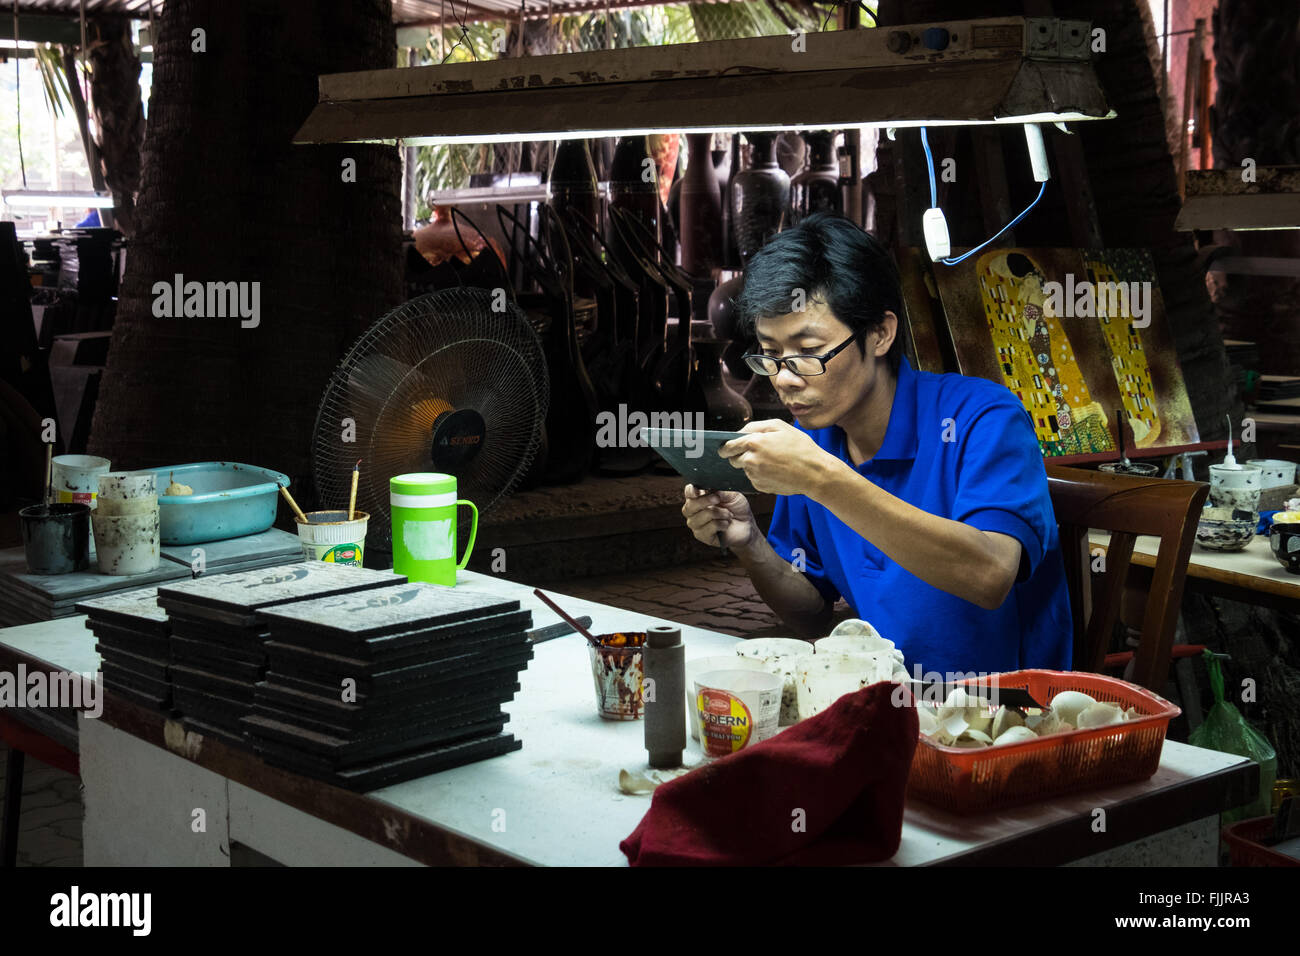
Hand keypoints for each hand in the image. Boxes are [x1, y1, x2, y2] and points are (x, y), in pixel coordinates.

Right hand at [682, 484, 756, 550]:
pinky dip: (720, 524)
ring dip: (717, 514)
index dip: (690, 491)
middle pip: (689, 507)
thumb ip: (720, 491)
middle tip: (717, 499)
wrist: (747, 525)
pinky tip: (726, 524)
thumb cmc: (737, 508)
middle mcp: (695, 512)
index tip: (697, 491)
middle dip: (703, 501)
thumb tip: (710, 489)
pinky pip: (707, 529)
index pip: (688, 493)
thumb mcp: (732, 495)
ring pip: (698, 518)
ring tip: (728, 514)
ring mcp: (697, 525)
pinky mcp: (703, 537)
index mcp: (700, 498)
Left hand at [717, 419, 834, 495]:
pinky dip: (760, 474)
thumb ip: (756, 426)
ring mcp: (755, 475)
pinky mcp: (761, 486)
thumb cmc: (800, 447)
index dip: (725, 447)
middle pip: (733, 459)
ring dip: (752, 465)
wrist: (815, 473)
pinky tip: (775, 471)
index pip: (728, 446)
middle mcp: (750, 460)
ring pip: (745, 469)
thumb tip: (740, 432)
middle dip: (739, 455)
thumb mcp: (780, 426)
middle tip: (754, 453)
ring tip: (772, 461)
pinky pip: (754, 478)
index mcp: (753, 442)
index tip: (725, 448)